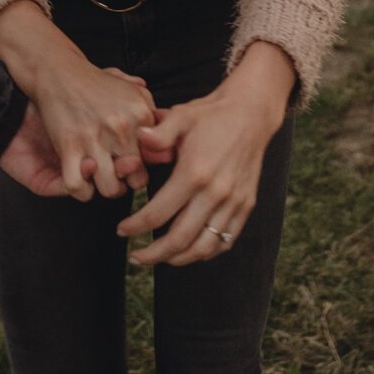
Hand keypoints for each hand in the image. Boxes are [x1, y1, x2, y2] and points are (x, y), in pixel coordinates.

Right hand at [0, 1, 156, 200]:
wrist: (59, 72)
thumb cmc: (97, 83)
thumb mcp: (133, 92)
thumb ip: (154, 114)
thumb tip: (169, 144)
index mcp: (141, 114)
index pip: (156, 158)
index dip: (145, 164)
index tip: (134, 161)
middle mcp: (121, 128)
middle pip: (137, 179)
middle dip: (128, 181)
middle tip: (117, 173)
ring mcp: (95, 139)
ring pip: (111, 189)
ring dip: (105, 188)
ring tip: (101, 178)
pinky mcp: (69, 146)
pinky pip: (78, 186)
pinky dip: (79, 190)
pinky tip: (80, 180)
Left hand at [119, 41, 293, 266]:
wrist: (251, 114)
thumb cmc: (211, 116)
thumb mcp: (181, 116)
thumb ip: (158, 132)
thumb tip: (138, 137)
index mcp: (194, 173)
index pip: (157, 213)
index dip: (135, 226)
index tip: (122, 230)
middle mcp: (215, 193)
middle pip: (180, 239)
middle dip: (154, 254)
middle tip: (136, 258)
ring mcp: (233, 202)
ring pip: (204, 247)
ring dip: (179, 259)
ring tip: (160, 258)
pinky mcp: (245, 205)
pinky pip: (225, 240)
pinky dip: (206, 252)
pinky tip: (189, 251)